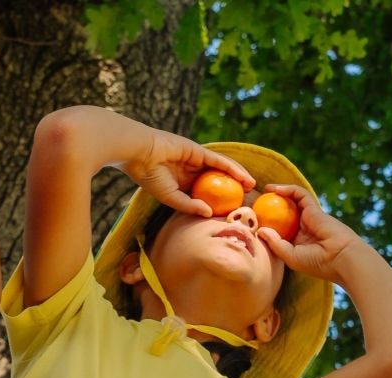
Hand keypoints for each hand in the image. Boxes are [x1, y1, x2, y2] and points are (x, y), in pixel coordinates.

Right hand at [120, 131, 254, 217]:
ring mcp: (196, 159)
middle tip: (247, 198)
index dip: (219, 200)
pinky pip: (219, 161)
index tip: (232, 210)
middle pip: (217, 180)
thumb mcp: (171, 197)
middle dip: (233, 188)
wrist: (140, 155)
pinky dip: (232, 168)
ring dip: (238, 177)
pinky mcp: (199, 151)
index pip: (206, 192)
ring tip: (251, 186)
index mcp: (183, 183)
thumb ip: (189, 205)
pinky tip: (243, 176)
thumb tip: (209, 214)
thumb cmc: (150, 177)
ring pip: (221, 169)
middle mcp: (191, 171)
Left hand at [258, 183, 367, 283]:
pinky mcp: (314, 208)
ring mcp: (309, 218)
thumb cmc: (317, 262)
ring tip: (264, 190)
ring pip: (292, 202)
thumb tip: (260, 230)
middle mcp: (302, 228)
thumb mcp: (291, 256)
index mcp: (297, 242)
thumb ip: (275, 244)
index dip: (267, 223)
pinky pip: (299, 194)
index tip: (251, 220)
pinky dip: (288, 189)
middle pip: (284, 214)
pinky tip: (274, 189)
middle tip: (256, 202)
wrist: (341, 257)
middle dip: (270, 206)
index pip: (279, 229)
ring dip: (278, 194)